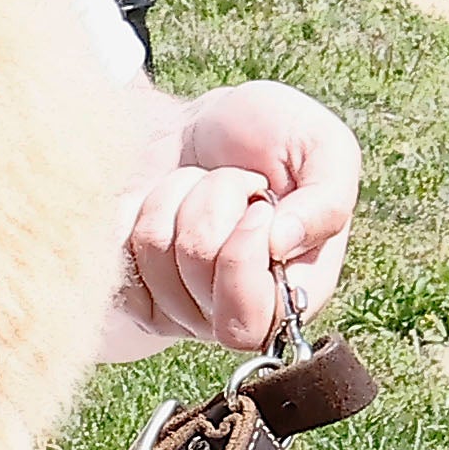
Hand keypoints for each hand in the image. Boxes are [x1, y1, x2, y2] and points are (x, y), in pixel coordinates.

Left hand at [120, 81, 361, 354]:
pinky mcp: (132, 290)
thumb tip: (281, 244)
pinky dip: (141, 204)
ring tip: (203, 184)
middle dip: (210, 204)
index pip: (250, 322)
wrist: (205, 127)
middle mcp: (233, 316)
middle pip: (197, 268)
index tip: (261, 202)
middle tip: (235, 181)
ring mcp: (175, 309)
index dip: (243, 254)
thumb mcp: (323, 146)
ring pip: (154, 248)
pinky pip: (118, 248)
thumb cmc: (272, 137)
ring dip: (178, 194)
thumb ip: (329, 198)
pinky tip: (169, 201)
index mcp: (292, 297)